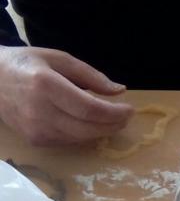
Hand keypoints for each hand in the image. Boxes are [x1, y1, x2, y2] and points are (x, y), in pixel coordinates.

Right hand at [0, 46, 133, 145]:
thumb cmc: (27, 65)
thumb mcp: (58, 59)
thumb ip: (91, 75)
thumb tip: (119, 90)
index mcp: (46, 85)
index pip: (89, 109)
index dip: (114, 113)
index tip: (130, 109)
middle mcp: (40, 111)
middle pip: (88, 128)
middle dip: (113, 125)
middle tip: (125, 117)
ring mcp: (36, 129)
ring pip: (81, 138)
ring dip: (102, 132)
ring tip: (112, 120)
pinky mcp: (35, 141)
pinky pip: (69, 141)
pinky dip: (84, 134)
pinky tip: (89, 124)